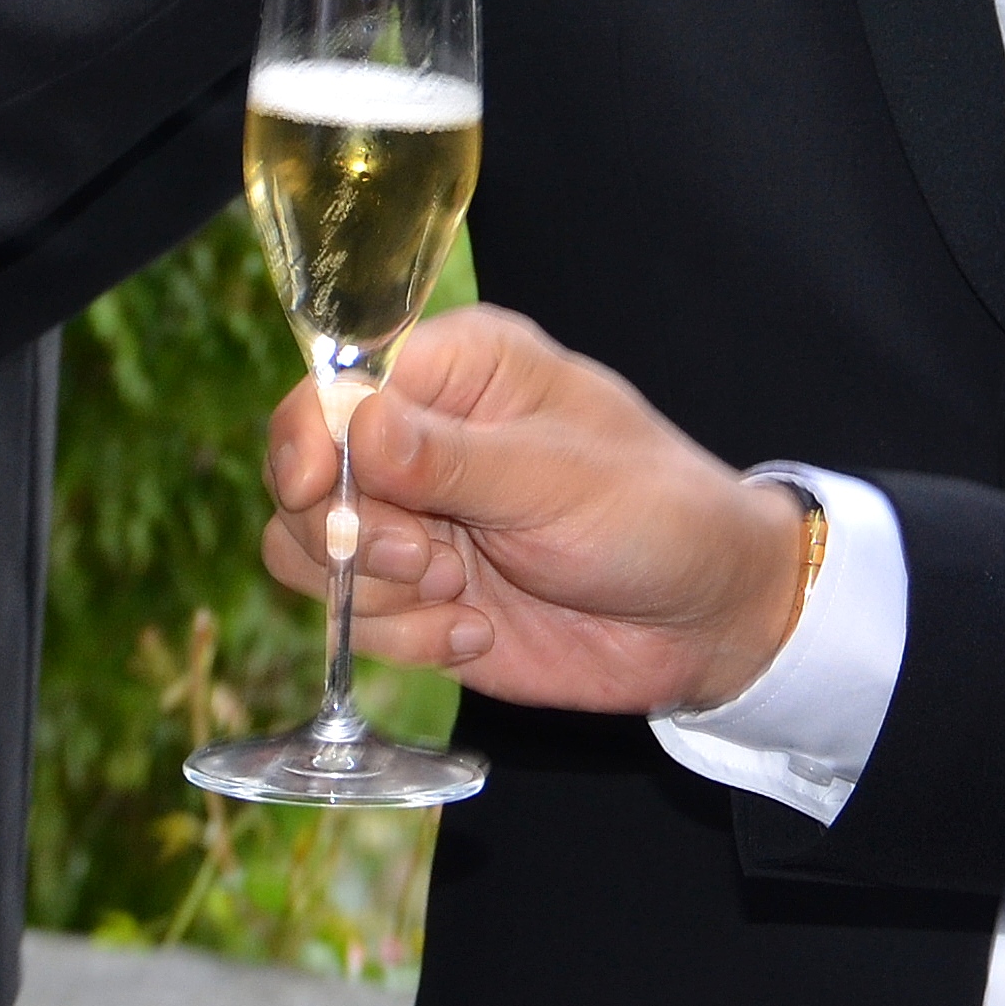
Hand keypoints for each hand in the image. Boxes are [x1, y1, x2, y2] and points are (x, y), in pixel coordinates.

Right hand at [255, 304, 813, 715]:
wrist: (703, 621)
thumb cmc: (654, 515)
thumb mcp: (557, 480)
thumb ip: (449, 460)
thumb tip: (354, 424)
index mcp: (456, 370)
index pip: (336, 381)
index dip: (308, 434)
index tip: (315, 487)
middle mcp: (417, 437)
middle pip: (301, 472)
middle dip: (350, 531)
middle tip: (432, 562)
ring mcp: (409, 519)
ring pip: (306, 548)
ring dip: (374, 591)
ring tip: (461, 597)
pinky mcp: (413, 594)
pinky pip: (351, 618)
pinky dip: (404, 636)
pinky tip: (477, 631)